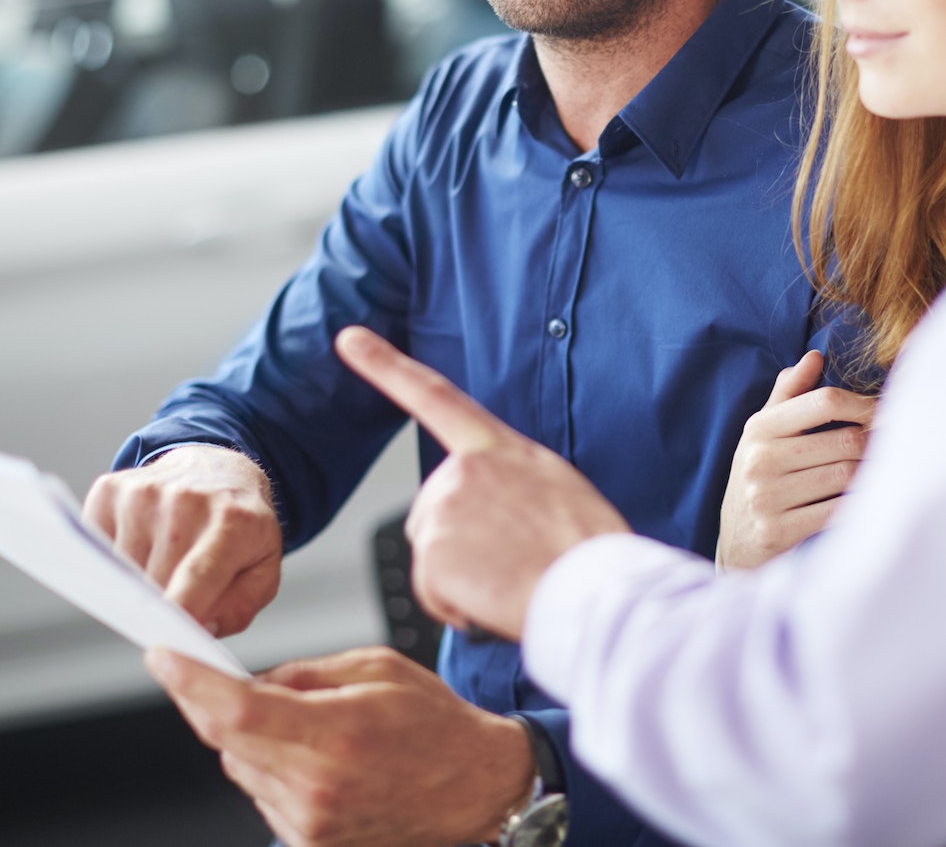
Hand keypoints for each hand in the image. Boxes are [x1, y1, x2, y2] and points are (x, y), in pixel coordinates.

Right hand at [83, 445, 280, 636]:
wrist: (218, 468)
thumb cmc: (239, 525)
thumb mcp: (264, 568)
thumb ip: (239, 607)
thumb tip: (199, 628)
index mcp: (232, 523)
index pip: (197, 575)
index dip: (179, 613)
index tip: (164, 648)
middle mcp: (185, 501)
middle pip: (153, 584)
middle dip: (161, 606)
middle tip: (180, 595)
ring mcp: (143, 493)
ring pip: (122, 572)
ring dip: (137, 583)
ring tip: (166, 560)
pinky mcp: (110, 490)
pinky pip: (98, 549)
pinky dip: (115, 560)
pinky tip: (143, 543)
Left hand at [146, 645, 534, 846]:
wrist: (475, 786)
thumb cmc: (436, 724)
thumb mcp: (376, 666)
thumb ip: (304, 672)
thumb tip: (250, 681)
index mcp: (337, 734)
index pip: (235, 711)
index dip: (189, 683)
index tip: (163, 658)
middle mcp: (318, 788)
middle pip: (228, 742)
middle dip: (226, 707)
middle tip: (260, 687)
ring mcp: (313, 825)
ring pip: (242, 769)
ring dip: (256, 742)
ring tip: (317, 731)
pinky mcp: (312, 845)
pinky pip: (264, 798)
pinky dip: (275, 771)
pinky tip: (321, 761)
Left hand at [335, 326, 629, 638]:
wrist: (596, 588)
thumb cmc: (589, 549)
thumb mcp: (557, 489)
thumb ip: (511, 483)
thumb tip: (497, 507)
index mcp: (500, 447)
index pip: (434, 395)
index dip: (385, 365)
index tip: (348, 339)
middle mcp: (464, 468)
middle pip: (433, 512)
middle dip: (461, 545)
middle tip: (514, 561)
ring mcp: (444, 506)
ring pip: (433, 557)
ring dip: (463, 580)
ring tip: (513, 579)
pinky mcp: (431, 550)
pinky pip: (432, 592)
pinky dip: (459, 606)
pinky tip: (497, 598)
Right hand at [717, 351, 876, 570]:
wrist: (736, 544)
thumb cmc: (760, 478)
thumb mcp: (763, 434)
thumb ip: (788, 394)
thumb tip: (815, 356)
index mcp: (759, 429)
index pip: (824, 401)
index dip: (863, 405)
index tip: (885, 414)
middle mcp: (759, 460)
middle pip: (844, 440)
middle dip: (877, 442)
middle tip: (898, 446)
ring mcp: (766, 498)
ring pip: (847, 475)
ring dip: (874, 473)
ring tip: (887, 471)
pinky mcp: (778, 531)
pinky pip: (838, 511)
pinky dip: (860, 504)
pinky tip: (870, 501)